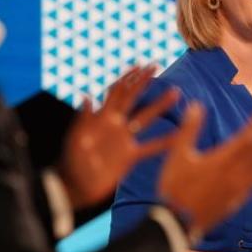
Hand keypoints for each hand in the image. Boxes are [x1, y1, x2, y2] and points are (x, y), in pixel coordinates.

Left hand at [58, 66, 178, 208]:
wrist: (76, 187)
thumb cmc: (71, 163)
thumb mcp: (76, 139)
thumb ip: (83, 119)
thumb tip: (87, 96)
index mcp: (101, 117)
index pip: (116, 91)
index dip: (128, 78)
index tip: (141, 65)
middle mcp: (114, 124)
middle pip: (132, 97)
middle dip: (143, 81)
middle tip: (156, 65)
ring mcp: (123, 139)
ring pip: (145, 118)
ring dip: (160, 105)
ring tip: (176, 92)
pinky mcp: (129, 156)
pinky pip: (151, 147)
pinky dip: (165, 142)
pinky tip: (179, 136)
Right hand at [157, 104, 251, 239]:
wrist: (176, 222)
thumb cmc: (175, 187)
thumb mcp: (177, 154)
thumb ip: (189, 129)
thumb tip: (196, 106)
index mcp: (220, 161)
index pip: (244, 141)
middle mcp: (232, 175)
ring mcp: (234, 191)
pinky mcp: (232, 204)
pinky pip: (251, 189)